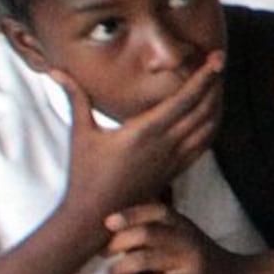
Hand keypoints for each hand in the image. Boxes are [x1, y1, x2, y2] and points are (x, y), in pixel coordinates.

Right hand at [58, 57, 224, 225]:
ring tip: (218, 83)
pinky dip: (213, 125)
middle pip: (204, 108)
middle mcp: (166, 144)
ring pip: (210, 126)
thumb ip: (74, 98)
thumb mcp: (80, 133)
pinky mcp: (177, 170)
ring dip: (217, 103)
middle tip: (219, 62)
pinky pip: (205, 144)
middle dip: (216, 84)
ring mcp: (175, 159)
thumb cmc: (85, 174)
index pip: (185, 98)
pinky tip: (212, 114)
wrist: (96, 216)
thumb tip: (54, 71)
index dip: (205, 76)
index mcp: (146, 131)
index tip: (217, 57)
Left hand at [102, 203, 254, 273]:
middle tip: (103, 254)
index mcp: (183, 225)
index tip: (108, 222)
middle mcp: (188, 238)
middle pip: (147, 232)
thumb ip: (156, 233)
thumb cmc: (200, 260)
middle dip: (118, 243)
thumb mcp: (183, 238)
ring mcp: (193, 261)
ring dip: (121, 267)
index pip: (156, 211)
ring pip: (147, 258)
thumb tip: (112, 233)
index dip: (131, 213)